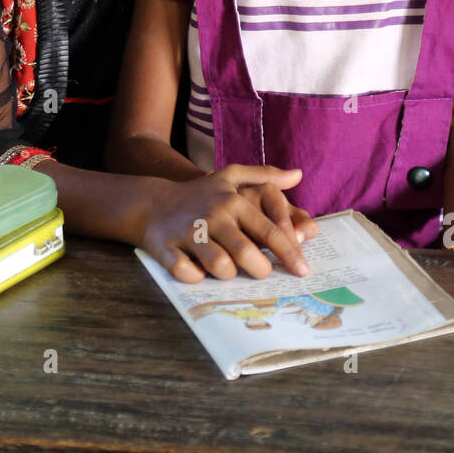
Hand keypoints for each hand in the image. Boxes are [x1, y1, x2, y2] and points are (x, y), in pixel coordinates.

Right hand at [139, 165, 310, 282]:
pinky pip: (188, 273)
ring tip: (229, 271)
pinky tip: (199, 273)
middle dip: (260, 269)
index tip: (302, 270)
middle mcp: (213, 216)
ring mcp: (189, 233)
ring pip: (220, 266)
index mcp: (233, 202)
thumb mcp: (230, 177)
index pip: (269, 231)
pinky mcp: (167, 249)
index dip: (290, 253)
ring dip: (228, 275)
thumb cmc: (200, 195)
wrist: (151, 203)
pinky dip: (196, 277)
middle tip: (262, 272)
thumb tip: (298, 175)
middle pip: (246, 252)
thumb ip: (265, 176)